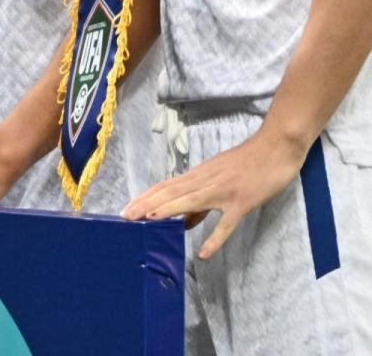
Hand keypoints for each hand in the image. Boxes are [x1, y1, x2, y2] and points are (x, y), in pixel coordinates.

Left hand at [123, 128, 306, 260]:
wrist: (276, 147)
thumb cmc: (248, 162)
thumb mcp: (219, 176)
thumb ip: (201, 201)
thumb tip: (184, 222)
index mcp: (199, 175)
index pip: (165, 186)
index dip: (145, 197)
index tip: (126, 208)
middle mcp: (205, 181)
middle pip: (170, 192)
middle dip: (145, 203)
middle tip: (124, 216)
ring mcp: (222, 191)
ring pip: (189, 201)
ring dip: (166, 210)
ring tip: (147, 221)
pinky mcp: (241, 202)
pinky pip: (225, 224)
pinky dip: (213, 239)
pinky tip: (202, 254)